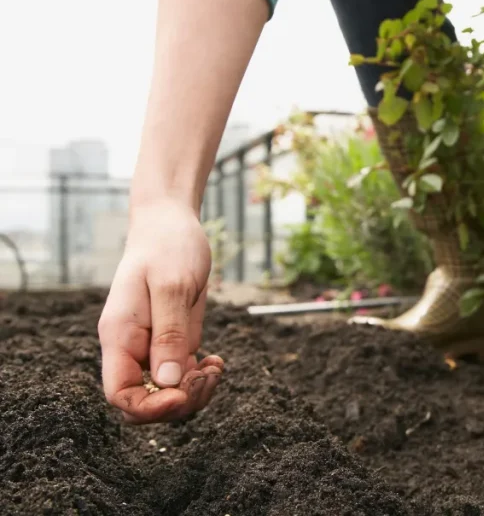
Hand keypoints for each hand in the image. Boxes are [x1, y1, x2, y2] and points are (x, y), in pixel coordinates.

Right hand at [98, 201, 222, 423]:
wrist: (171, 223)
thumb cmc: (168, 246)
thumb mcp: (172, 286)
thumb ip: (169, 334)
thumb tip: (167, 383)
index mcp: (119, 336)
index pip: (120, 394)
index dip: (150, 407)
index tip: (183, 392)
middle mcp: (132, 347)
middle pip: (144, 402)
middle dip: (179, 402)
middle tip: (208, 374)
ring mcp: (152, 346)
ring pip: (167, 393)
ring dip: (195, 391)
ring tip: (216, 367)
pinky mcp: (173, 340)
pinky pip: (182, 377)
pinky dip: (201, 377)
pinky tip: (217, 361)